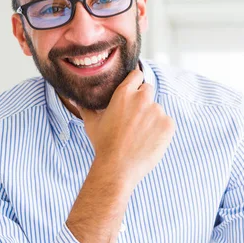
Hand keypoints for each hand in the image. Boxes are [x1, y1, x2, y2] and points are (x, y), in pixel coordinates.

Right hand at [74, 69, 174, 186]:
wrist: (118, 167)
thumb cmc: (103, 145)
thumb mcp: (92, 124)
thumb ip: (86, 108)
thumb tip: (75, 100)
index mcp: (124, 93)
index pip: (137, 75)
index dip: (136, 83)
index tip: (134, 92)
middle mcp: (142, 98)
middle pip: (148, 90)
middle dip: (143, 101)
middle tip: (135, 118)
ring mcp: (157, 111)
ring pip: (157, 109)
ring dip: (152, 118)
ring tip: (140, 135)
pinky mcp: (168, 124)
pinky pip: (167, 122)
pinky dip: (161, 130)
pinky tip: (149, 141)